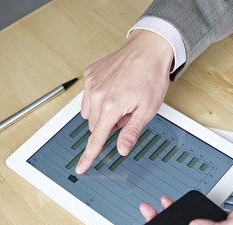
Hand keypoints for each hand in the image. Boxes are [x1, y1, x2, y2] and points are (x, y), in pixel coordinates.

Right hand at [75, 30, 172, 173]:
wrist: (148, 49)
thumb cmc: (151, 77)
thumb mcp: (147, 109)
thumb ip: (132, 131)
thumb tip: (121, 149)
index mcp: (111, 106)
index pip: (96, 138)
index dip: (89, 155)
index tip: (81, 167)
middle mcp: (96, 94)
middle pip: (94, 125)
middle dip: (108, 126)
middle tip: (127, 114)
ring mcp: (91, 83)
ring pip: (89, 111)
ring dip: (102, 113)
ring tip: (121, 101)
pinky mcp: (90, 73)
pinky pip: (88, 95)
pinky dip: (99, 98)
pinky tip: (114, 89)